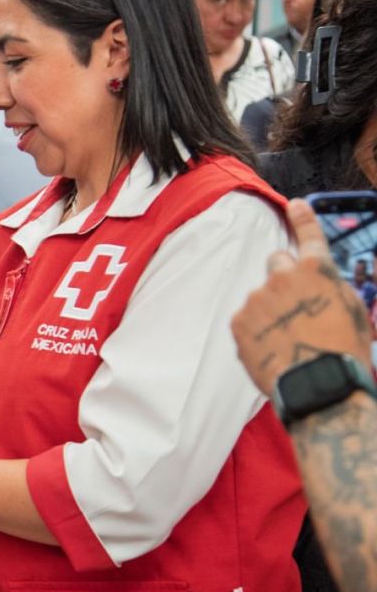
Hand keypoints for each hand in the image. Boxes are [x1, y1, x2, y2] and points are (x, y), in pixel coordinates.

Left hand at [231, 198, 371, 396]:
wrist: (320, 386)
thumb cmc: (344, 350)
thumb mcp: (353, 310)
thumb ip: (331, 285)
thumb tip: (316, 276)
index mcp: (316, 270)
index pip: (308, 235)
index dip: (303, 218)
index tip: (294, 205)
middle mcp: (282, 276)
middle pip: (276, 262)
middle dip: (285, 277)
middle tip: (297, 306)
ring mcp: (257, 298)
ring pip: (261, 294)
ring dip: (270, 308)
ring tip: (288, 337)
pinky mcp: (239, 320)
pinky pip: (246, 317)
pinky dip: (256, 329)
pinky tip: (273, 347)